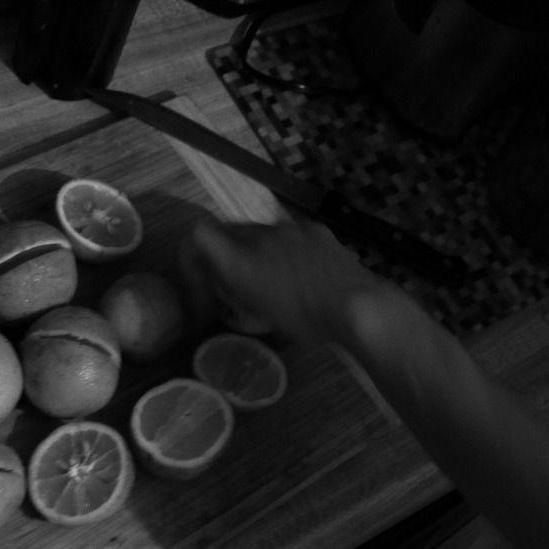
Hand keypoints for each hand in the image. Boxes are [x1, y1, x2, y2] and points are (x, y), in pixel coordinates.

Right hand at [179, 217, 393, 344]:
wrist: (354, 303)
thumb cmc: (305, 319)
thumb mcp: (258, 315)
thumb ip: (234, 292)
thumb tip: (223, 283)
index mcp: (239, 261)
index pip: (199, 235)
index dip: (193, 253)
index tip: (202, 278)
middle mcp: (260, 236)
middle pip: (230, 234)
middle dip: (227, 255)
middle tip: (237, 283)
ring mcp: (289, 228)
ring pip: (260, 234)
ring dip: (258, 252)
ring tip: (274, 281)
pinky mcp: (313, 228)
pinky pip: (289, 235)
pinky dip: (286, 249)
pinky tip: (302, 272)